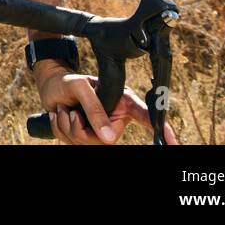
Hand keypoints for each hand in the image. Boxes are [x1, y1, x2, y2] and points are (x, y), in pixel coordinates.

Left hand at [35, 64, 178, 144]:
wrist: (52, 86)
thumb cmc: (69, 82)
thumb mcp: (81, 87)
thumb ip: (95, 109)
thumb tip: (108, 139)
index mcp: (121, 104)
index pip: (146, 118)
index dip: (162, 131)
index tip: (172, 142)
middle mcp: (113, 120)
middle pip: (106, 140)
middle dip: (82, 128)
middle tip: (73, 111)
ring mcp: (99, 130)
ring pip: (85, 142)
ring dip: (67, 125)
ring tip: (66, 109)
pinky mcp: (84, 137)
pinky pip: (70, 142)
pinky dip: (60, 127)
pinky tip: (61, 115)